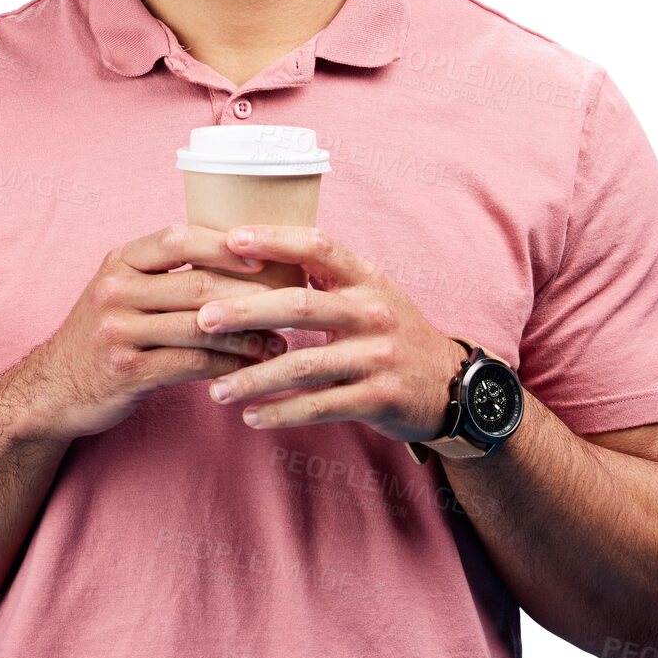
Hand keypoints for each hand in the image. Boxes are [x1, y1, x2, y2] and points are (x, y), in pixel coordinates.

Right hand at [26, 224, 288, 441]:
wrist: (51, 389)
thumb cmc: (105, 334)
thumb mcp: (122, 290)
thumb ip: (167, 272)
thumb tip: (242, 258)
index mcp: (121, 261)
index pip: (178, 238)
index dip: (224, 243)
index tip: (266, 252)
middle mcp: (115, 290)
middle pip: (197, 284)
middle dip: (251, 295)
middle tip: (291, 303)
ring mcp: (117, 330)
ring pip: (199, 327)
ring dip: (248, 336)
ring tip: (280, 341)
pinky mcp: (125, 370)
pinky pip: (191, 364)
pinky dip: (228, 365)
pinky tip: (251, 367)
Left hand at [195, 225, 467, 445]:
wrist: (452, 385)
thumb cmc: (393, 333)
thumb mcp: (371, 293)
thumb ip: (325, 277)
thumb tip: (255, 253)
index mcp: (367, 278)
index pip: (319, 246)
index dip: (276, 240)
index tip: (231, 239)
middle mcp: (373, 312)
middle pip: (301, 306)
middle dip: (248, 311)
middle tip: (204, 318)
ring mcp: (378, 356)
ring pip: (305, 365)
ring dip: (255, 378)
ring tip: (215, 389)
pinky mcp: (380, 397)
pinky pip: (321, 406)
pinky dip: (282, 413)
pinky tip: (251, 417)